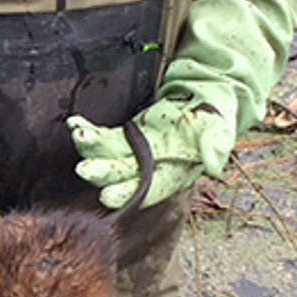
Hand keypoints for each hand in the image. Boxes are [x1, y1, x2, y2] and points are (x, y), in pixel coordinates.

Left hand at [68, 97, 234, 209]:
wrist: (204, 100)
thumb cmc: (215, 119)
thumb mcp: (220, 130)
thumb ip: (217, 147)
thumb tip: (213, 167)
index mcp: (173, 175)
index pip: (148, 190)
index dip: (128, 194)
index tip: (107, 197)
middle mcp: (150, 168)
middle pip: (122, 174)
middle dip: (102, 173)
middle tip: (84, 170)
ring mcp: (135, 152)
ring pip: (107, 155)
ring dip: (91, 149)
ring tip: (79, 136)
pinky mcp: (125, 135)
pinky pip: (103, 136)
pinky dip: (88, 131)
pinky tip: (75, 123)